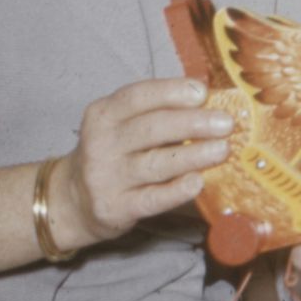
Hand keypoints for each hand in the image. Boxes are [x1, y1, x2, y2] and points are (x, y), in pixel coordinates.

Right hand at [53, 77, 232, 249]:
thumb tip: (213, 102)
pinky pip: (152, 199)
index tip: (202, 92)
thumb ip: (159, 112)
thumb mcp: (124, 124)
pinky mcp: (115, 208)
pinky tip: (198, 182)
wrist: (74, 199)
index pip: (138, 96)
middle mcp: (101, 144)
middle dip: (193, 123)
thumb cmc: (116, 152)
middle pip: (151, 128)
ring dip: (194, 155)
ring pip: (156, 163)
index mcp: (104, 114)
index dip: (172, 92)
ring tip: (223, 149)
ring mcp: (106, 178)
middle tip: (226, 123)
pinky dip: (177, 190)